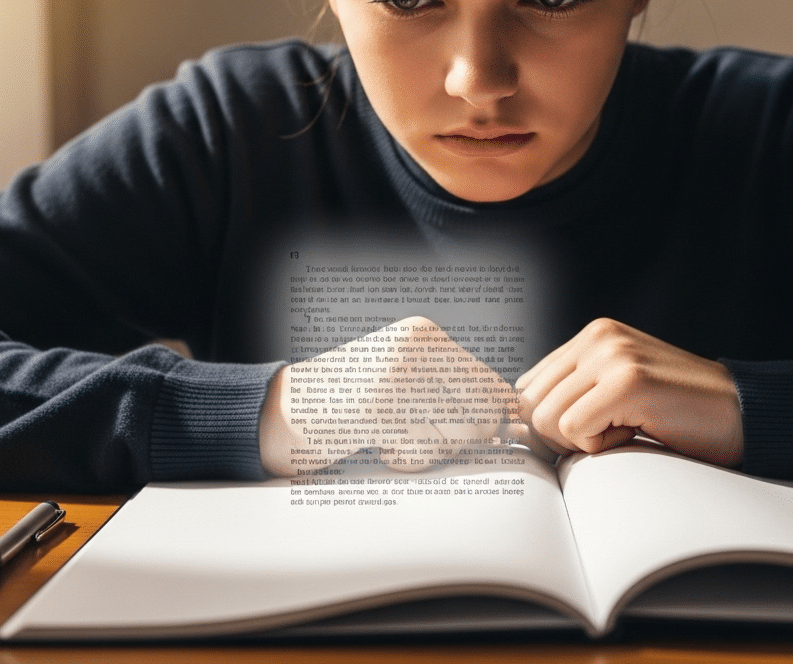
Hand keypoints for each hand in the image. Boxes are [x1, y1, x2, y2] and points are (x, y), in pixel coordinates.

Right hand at [260, 316, 517, 475]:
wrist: (283, 407)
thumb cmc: (350, 398)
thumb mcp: (402, 374)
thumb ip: (449, 388)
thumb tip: (509, 421)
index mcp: (424, 335)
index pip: (491, 385)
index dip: (491, 420)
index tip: (478, 436)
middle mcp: (415, 349)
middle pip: (480, 416)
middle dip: (460, 440)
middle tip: (422, 437)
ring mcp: (397, 379)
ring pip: (455, 438)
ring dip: (430, 450)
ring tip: (395, 435)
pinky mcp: (378, 413)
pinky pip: (423, 453)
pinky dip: (405, 458)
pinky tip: (379, 442)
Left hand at [514, 318, 742, 466]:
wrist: (743, 414)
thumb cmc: (681, 412)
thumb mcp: (619, 388)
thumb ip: (574, 391)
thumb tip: (519, 419)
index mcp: (593, 335)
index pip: (527, 386)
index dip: (548, 422)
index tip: (588, 430)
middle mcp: (599, 337)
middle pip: (530, 404)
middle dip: (561, 434)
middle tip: (610, 432)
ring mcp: (612, 356)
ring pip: (547, 419)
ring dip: (585, 440)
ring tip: (628, 427)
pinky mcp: (627, 382)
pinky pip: (575, 431)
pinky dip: (603, 446)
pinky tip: (638, 430)